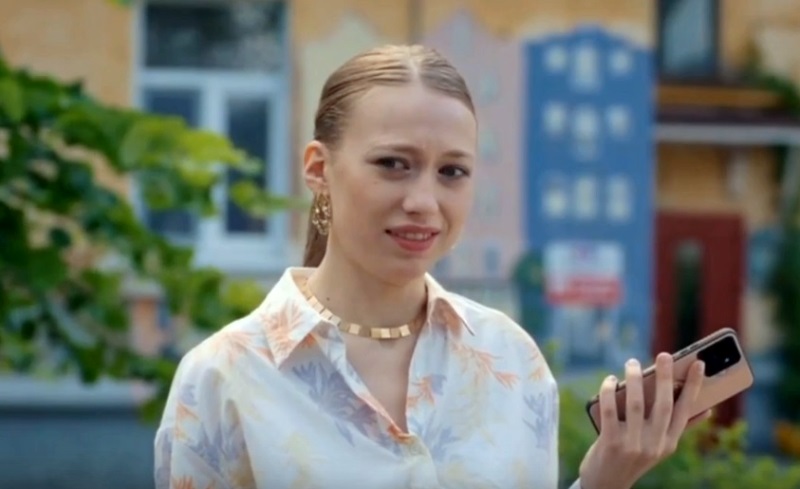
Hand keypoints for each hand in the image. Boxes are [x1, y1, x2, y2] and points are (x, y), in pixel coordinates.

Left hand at [578, 353, 709, 488]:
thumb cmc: (633, 457)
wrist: (606, 483)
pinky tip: (611, 380)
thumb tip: (708, 410)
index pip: (685, 411)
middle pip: (663, 404)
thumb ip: (677, 427)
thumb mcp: (659, 447)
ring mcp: (632, 444)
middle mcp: (654, 444)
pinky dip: (609, 391)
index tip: (699, 365)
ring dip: (635, 379)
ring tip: (632, 363)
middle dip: (665, 377)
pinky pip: (610, 409)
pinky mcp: (610, 442)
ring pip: (635, 403)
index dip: (693, 387)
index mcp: (669, 443)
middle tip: (664, 355)